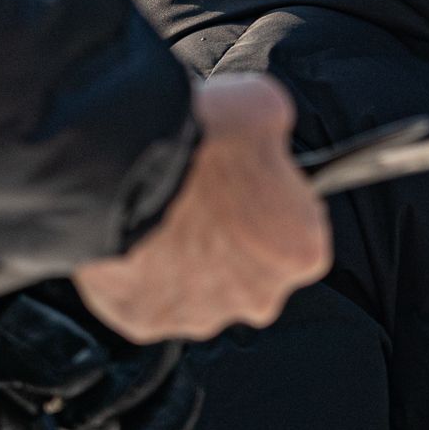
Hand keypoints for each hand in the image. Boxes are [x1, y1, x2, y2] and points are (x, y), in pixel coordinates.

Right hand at [74, 74, 330, 341]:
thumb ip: (275, 136)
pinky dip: (143, 270)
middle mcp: (259, 297)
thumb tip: (267, 134)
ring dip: (188, 257)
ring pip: (200, 286)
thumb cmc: (204, 141)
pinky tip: (137, 234)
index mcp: (302, 250)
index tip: (251, 184)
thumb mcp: (265, 108)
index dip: (273, 203)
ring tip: (166, 211)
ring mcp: (200, 314)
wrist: (126, 166)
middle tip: (204, 195)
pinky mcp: (145, 321)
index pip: (299, 232)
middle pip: (251, 268)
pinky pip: (149, 297)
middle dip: (231, 238)